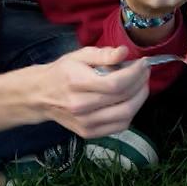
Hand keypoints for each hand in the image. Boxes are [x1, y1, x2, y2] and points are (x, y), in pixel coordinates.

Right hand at [29, 47, 150, 137]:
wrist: (41, 95)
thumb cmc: (63, 72)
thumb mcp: (80, 55)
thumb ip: (104, 54)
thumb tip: (125, 52)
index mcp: (77, 83)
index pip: (115, 83)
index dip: (135, 74)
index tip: (143, 63)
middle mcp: (80, 106)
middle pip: (123, 99)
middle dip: (141, 84)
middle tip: (145, 73)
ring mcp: (85, 123)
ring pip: (125, 115)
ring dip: (140, 99)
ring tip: (141, 85)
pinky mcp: (89, 133)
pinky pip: (119, 126)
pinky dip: (131, 113)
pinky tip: (130, 100)